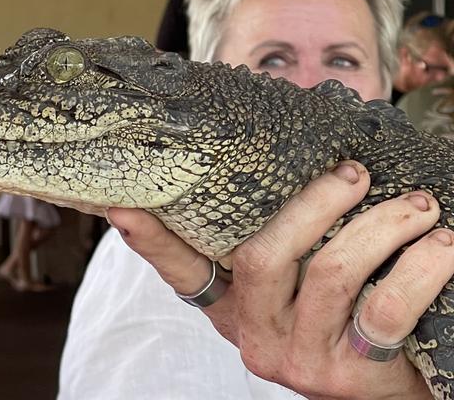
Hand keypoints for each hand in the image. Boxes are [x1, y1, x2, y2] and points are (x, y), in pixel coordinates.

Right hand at [107, 161, 453, 399]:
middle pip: (264, 256)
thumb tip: (301, 165)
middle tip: (356, 174)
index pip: (180, 272)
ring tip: (418, 206)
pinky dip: (420, 268)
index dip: (150, 240)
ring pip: (332, 273)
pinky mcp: (351, 376)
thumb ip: (287, 248)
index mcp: (234, 310)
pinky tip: (441, 248)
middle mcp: (256, 336)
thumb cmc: (352, 324)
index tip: (120, 206)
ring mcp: (300, 359)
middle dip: (314, 204)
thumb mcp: (303, 293)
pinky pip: (386, 308)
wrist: (400, 396)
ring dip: (383, 227)